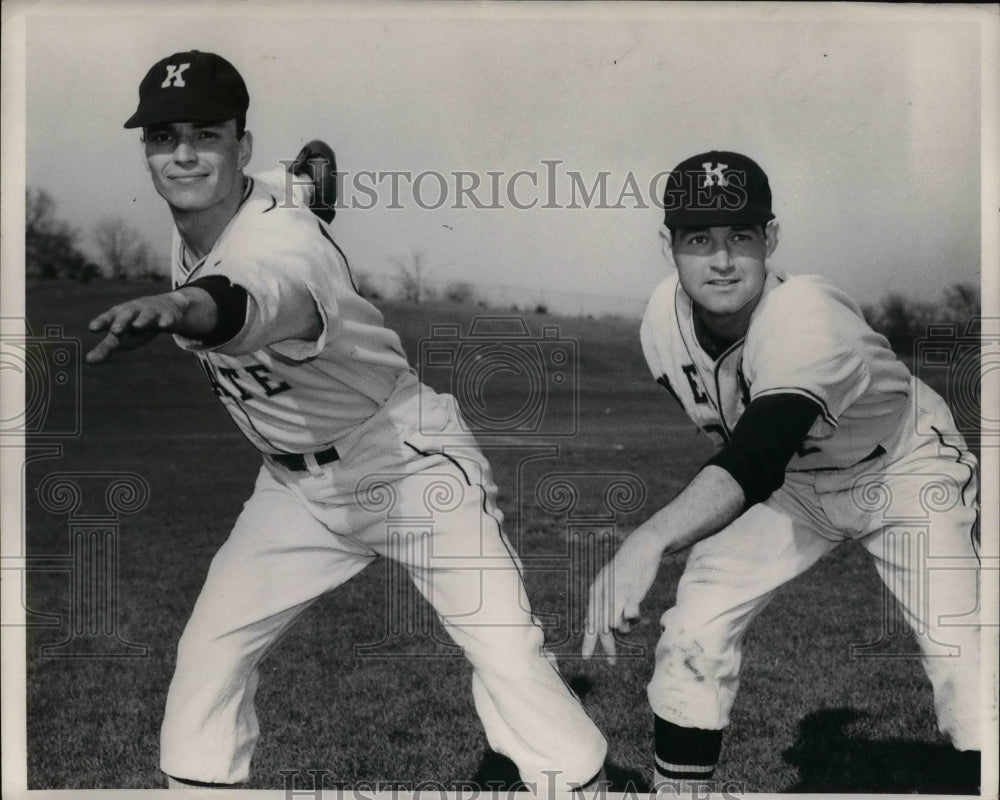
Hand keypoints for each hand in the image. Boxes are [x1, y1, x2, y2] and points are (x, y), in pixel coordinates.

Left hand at [86, 293, 187, 363]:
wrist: (165, 308)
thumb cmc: (136, 325)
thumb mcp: (121, 336)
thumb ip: (104, 348)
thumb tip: (88, 361)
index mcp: (119, 316)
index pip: (108, 319)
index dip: (101, 323)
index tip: (92, 328)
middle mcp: (134, 312)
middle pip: (126, 316)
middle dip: (121, 322)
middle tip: (115, 330)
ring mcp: (152, 313)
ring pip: (146, 315)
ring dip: (142, 319)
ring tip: (138, 325)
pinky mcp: (168, 317)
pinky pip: (168, 319)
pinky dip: (166, 322)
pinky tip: (164, 326)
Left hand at [582, 526, 663, 663]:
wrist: (641, 550)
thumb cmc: (627, 570)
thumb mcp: (611, 586)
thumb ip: (607, 605)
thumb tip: (606, 627)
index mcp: (595, 592)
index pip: (589, 622)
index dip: (588, 642)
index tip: (586, 657)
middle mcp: (602, 594)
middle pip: (601, 629)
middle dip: (607, 647)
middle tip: (612, 662)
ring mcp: (616, 594)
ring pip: (616, 625)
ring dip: (626, 627)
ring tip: (631, 616)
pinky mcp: (631, 594)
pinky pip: (631, 616)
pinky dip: (634, 618)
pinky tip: (636, 610)